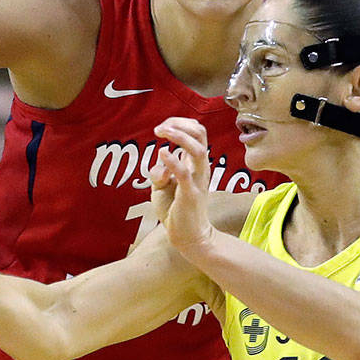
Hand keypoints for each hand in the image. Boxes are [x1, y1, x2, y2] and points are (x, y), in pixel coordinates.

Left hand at [151, 117, 214, 256]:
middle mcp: (200, 168)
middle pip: (200, 133)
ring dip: (179, 136)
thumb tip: (159, 160)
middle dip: (180, 124)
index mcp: (195, 163)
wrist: (187, 236)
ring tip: (163, 132)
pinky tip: (162, 153)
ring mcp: (197, 180)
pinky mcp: (191, 194)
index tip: (161, 128)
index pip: (195, 131)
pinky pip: (184, 173)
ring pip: (197, 149)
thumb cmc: (176, 209)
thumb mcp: (162, 186)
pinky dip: (173, 160)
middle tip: (160, 128)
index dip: (178, 123)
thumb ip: (159, 170)